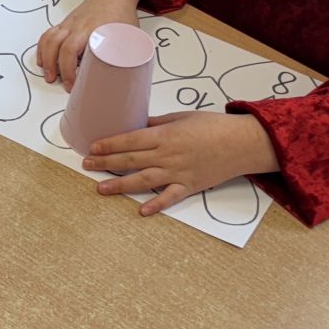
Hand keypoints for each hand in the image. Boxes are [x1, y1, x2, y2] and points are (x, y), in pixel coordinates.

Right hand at [36, 0, 146, 89]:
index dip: (69, 69)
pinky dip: (42, 49)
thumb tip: (127, 76)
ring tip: (49, 76)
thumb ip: (126, 54)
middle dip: (56, 67)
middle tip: (61, 83)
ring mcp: (68, 24)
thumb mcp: (128, 34)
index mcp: (92, 29)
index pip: (72, 49)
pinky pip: (47, 36)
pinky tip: (43, 61)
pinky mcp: (64, 25)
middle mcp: (77, 26)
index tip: (74, 84)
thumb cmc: (121, 14)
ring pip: (49, 40)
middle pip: (58, 46)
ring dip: (46, 59)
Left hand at [82, 111, 278, 216]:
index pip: (130, 140)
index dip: (109, 144)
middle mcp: (168, 154)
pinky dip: (156, 205)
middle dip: (106, 162)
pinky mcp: (189, 186)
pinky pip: (170, 197)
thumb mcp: (183, 117)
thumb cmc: (213, 126)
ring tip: (100, 188)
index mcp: (166, 134)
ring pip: (143, 180)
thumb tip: (137, 124)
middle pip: (131, 160)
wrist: (242, 143)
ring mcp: (178, 172)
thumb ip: (159, 122)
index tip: (92, 146)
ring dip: (120, 185)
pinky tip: (141, 211)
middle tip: (86, 164)